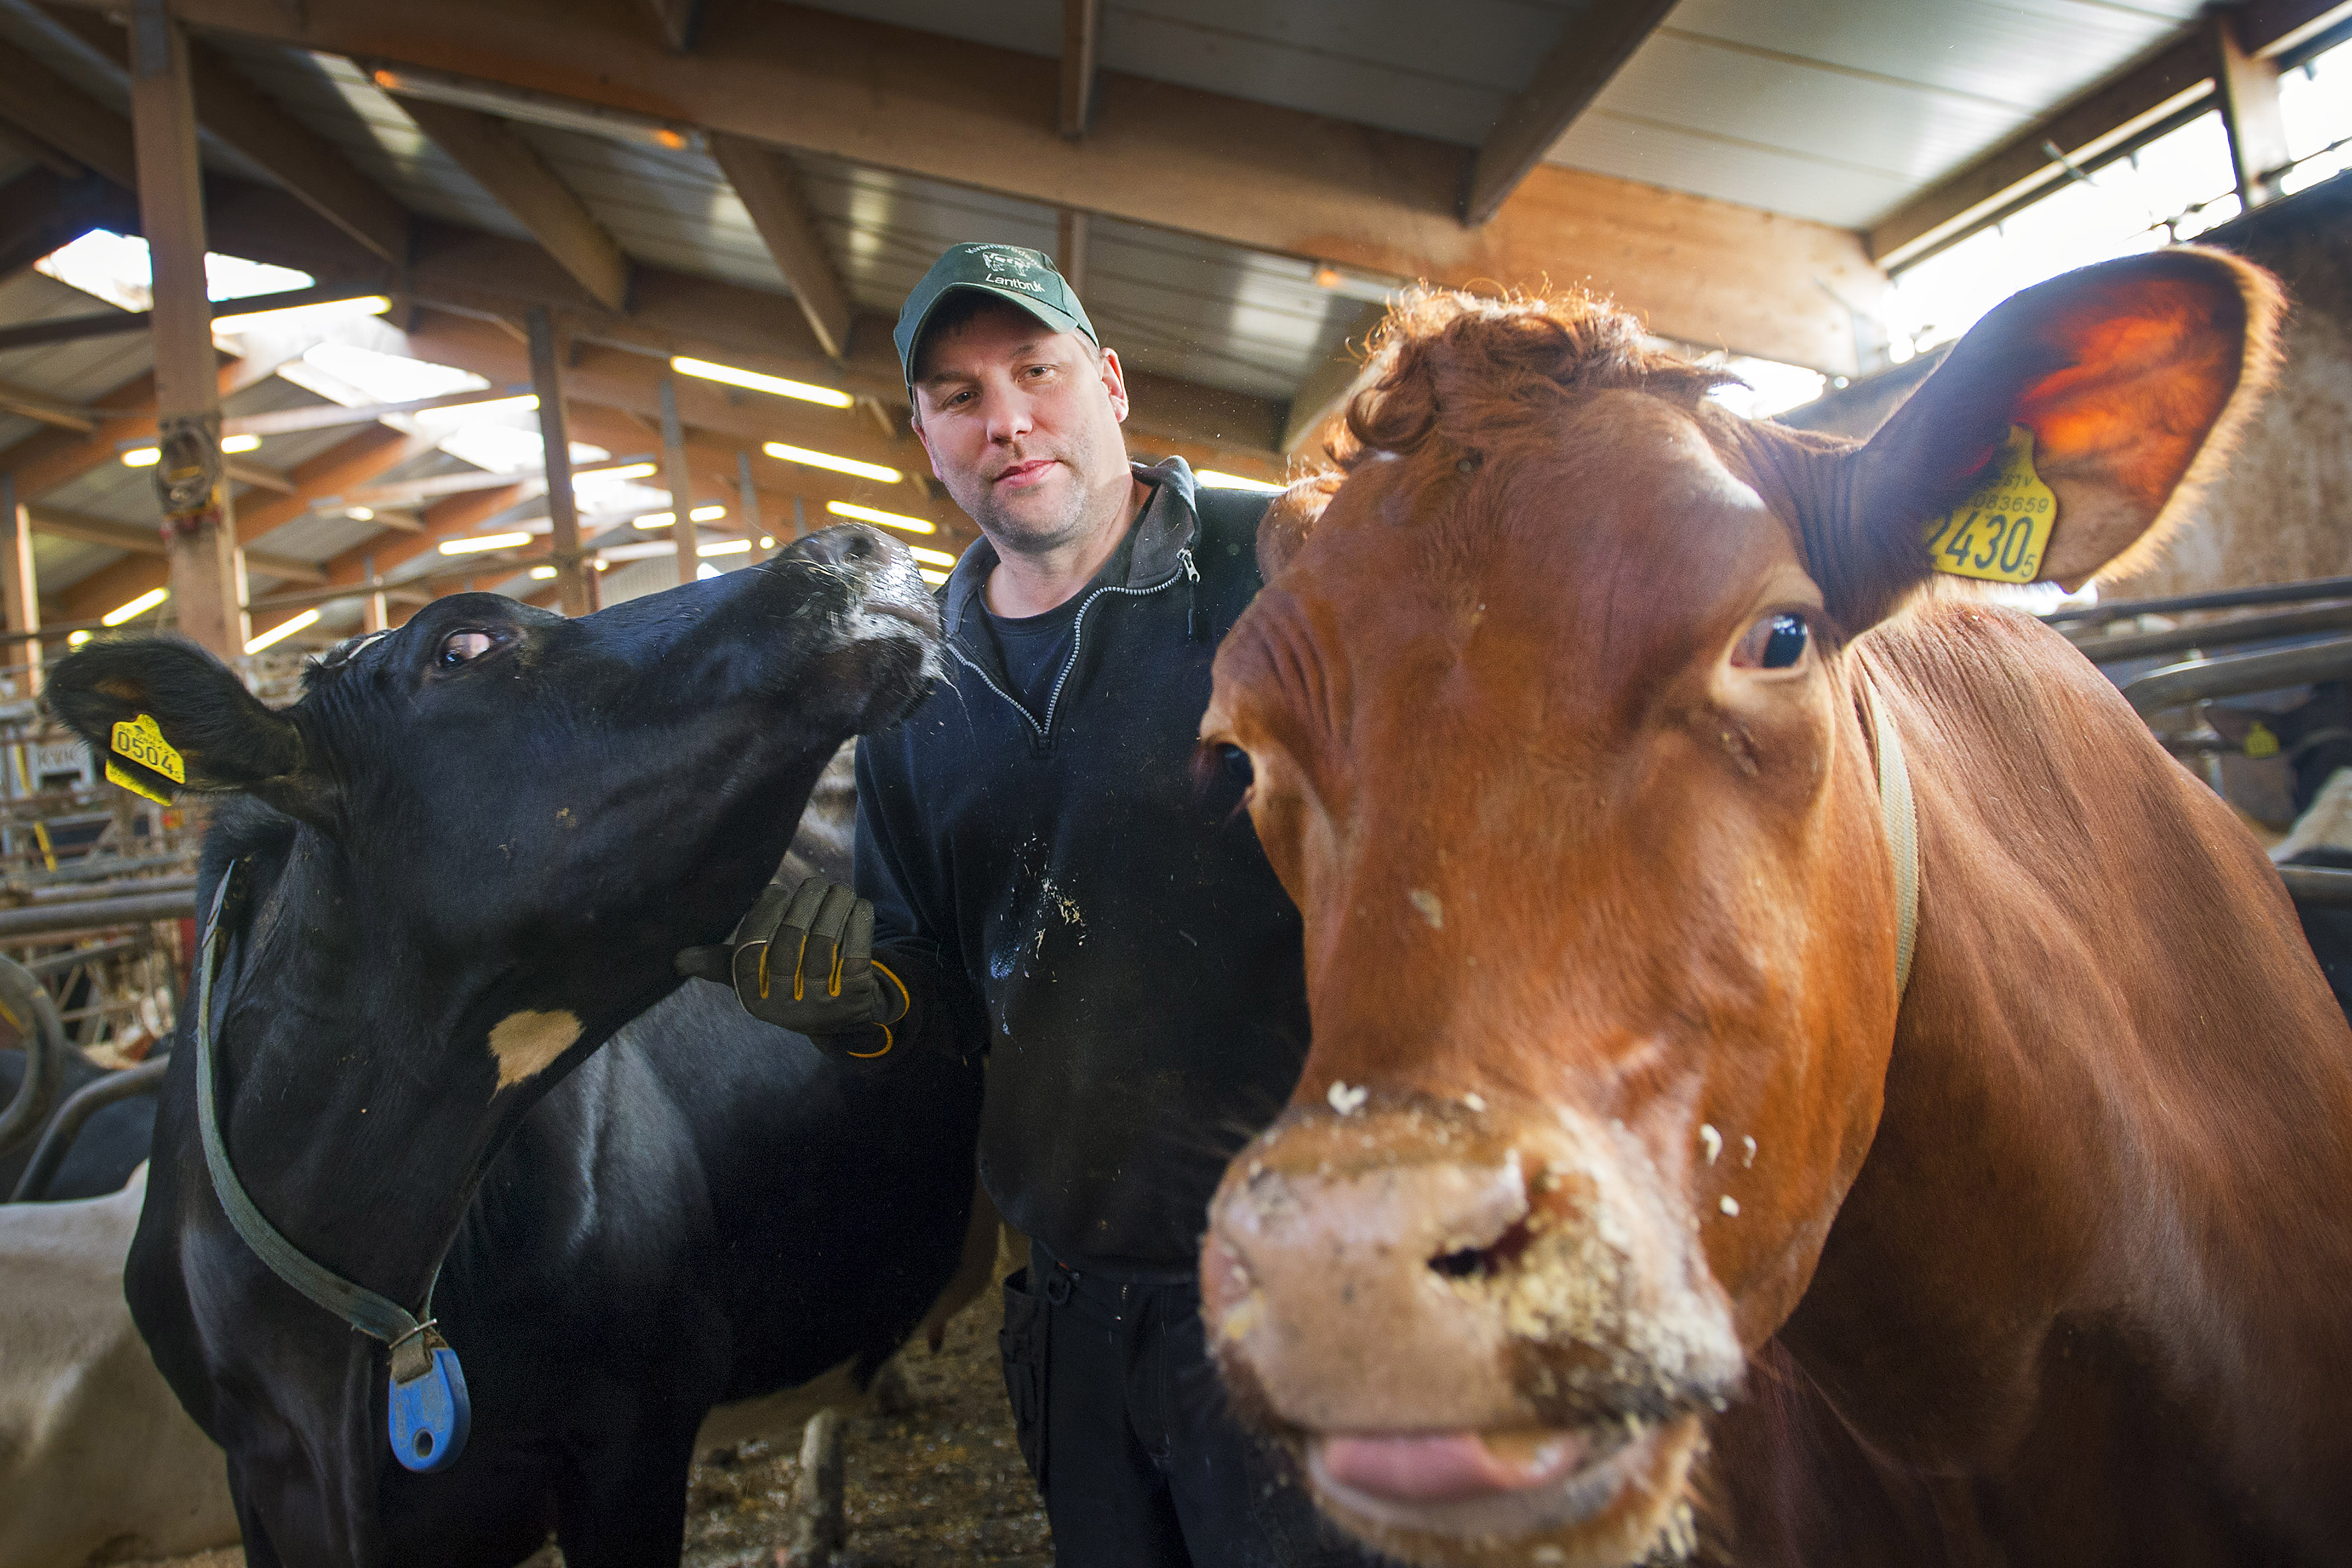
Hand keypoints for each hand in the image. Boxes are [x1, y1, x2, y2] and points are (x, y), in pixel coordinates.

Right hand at [677, 878, 909, 1046]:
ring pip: (827, 938)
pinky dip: (859, 919)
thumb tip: (679, 959)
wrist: (843, 1018)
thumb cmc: (790, 984)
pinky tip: (857, 906)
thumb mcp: (756, 979)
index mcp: (754, 999)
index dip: (764, 911)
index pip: (751, 948)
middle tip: (814, 885)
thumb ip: (723, 962)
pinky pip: (858, 946)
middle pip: (792, 937)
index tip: (777, 890)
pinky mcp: (857, 994)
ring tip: (836, 891)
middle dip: (805, 900)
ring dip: (834, 904)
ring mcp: (824, 1003)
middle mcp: (787, 1007)